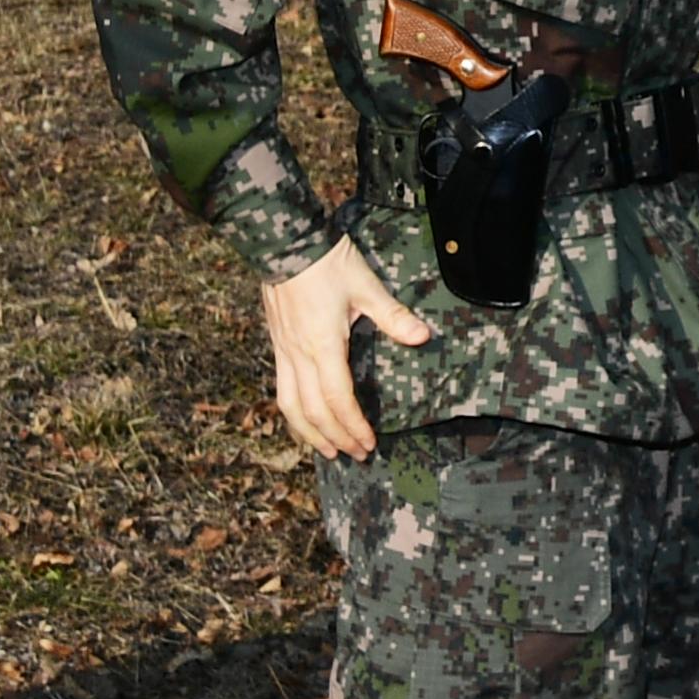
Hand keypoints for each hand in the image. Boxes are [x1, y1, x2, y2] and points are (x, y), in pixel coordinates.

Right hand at [259, 234, 432, 460]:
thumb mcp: (367, 286)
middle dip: (335, 437)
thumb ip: (393, 317)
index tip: (369, 443)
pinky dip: (293, 412)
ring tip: (327, 450)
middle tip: (355, 454)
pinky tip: (304, 419)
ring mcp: (283, 351)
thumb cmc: (328, 264)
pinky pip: (281, 389)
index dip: (353, 426)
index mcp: (324, 345)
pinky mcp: (276, 344)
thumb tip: (422, 337)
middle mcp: (299, 355)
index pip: (338, 399)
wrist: (286, 244)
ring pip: (290, 405)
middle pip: (313, 412)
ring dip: (308, 433)